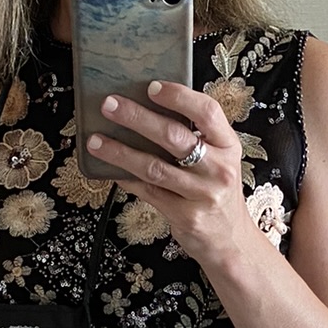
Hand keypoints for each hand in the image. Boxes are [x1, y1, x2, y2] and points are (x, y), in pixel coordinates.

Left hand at [85, 81, 257, 271]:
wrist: (231, 241)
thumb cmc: (217, 192)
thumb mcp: (218, 160)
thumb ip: (195, 137)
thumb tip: (148, 109)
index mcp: (228, 146)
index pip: (207, 111)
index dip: (178, 96)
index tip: (151, 86)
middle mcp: (219, 168)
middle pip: (174, 136)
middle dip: (137, 117)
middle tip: (110, 105)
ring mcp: (203, 194)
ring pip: (154, 167)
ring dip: (121, 151)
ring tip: (96, 140)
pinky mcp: (186, 216)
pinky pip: (149, 192)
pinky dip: (126, 178)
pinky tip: (109, 169)